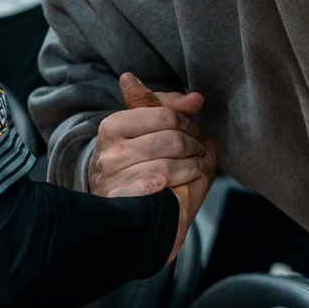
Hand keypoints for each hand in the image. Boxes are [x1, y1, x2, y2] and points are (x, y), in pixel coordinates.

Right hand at [89, 72, 215, 263]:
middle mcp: (110, 151)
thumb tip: (197, 99)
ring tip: (196, 168)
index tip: (192, 133)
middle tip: (198, 152)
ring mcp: (114, 178)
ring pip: (170, 165)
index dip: (187, 124)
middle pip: (172, 139)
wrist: (114, 208)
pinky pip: (161, 187)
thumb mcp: (145, 129)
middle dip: (194, 146)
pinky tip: (181, 185)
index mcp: (113, 126)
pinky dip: (179, 185)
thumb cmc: (135, 162)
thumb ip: (168, 107)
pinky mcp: (123, 200)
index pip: (166, 115)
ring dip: (194, 167)